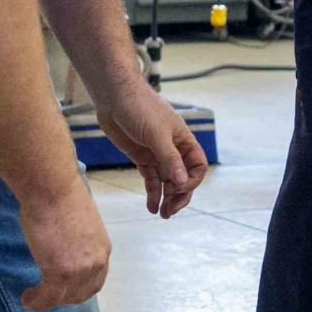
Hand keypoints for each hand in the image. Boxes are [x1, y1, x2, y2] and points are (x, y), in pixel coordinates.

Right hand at [17, 181, 109, 309]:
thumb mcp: (80, 224)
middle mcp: (96, 263)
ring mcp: (79, 270)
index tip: (64, 289)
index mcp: (103, 250)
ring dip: (46, 301)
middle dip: (64, 298)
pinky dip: (36, 301)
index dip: (79, 289)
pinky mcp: (60, 273)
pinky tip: (27, 298)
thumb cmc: (61, 197)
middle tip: (46, 295)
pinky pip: (47, 297)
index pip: (95, 281)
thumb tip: (65, 246)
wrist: (52, 189)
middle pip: (81, 293)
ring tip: (32, 299)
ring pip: (63, 298)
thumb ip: (78, 241)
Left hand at [96, 84, 206, 217]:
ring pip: (167, 182)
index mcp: (184, 140)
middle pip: (183, 178)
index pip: (198, 166)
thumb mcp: (157, 134)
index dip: (191, 181)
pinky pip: (151, 179)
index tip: (178, 188)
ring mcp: (157, 154)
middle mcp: (173, 149)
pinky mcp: (141, 157)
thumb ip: (169, 158)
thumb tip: (182, 182)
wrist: (114, 96)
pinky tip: (151, 206)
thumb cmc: (140, 107)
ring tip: (162, 215)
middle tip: (170, 212)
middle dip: (179, 196)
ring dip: (166, 198)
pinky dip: (152, 193)